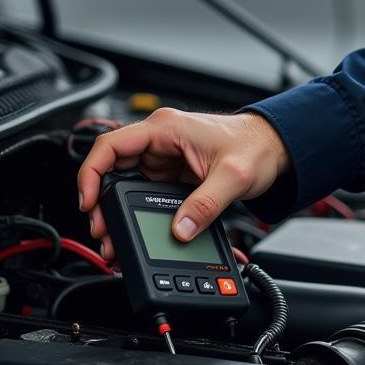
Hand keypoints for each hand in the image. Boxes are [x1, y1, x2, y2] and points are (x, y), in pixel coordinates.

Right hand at [77, 108, 290, 259]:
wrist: (276, 147)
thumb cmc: (256, 146)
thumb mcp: (233, 177)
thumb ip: (206, 204)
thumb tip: (182, 230)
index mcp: (167, 128)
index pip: (111, 146)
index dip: (91, 174)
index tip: (88, 202)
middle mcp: (161, 139)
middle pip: (114, 169)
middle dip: (103, 201)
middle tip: (102, 229)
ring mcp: (165, 156)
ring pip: (127, 183)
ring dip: (118, 209)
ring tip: (114, 236)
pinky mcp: (173, 172)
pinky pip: (145, 191)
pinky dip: (136, 210)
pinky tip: (134, 228)